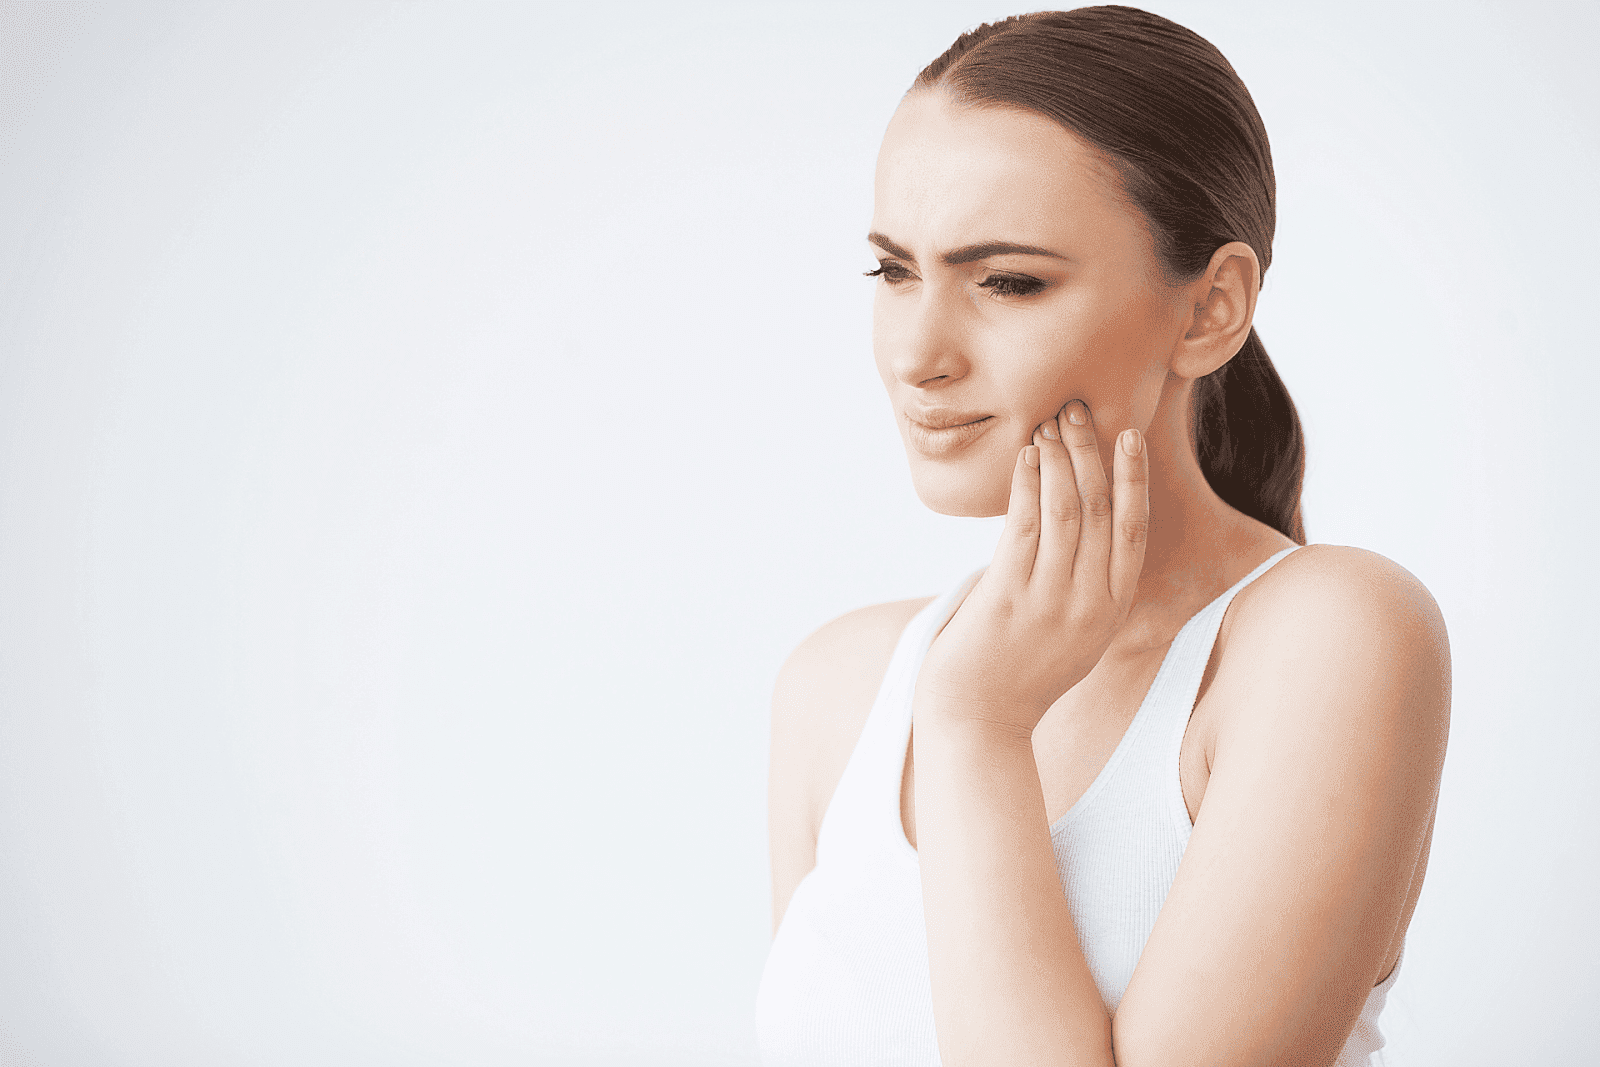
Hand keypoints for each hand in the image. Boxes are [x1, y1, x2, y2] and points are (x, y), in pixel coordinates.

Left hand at [914, 399, 1149, 734]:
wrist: (979, 720)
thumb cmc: (1018, 672)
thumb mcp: (1071, 635)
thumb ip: (1083, 589)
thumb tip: (1077, 527)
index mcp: (1110, 610)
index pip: (1134, 531)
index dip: (1133, 478)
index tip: (1128, 435)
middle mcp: (1090, 604)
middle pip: (1102, 511)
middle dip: (1091, 453)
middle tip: (1077, 408)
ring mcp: (1052, 602)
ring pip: (1067, 512)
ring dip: (1059, 459)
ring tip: (1049, 422)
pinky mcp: (1011, 599)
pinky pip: (1025, 527)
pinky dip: (1028, 484)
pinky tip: (1025, 456)